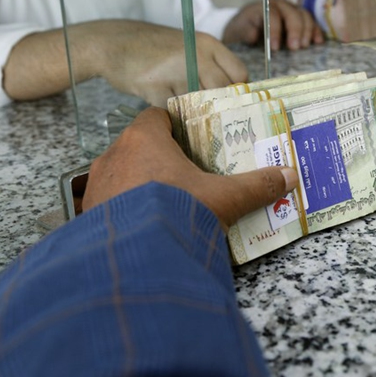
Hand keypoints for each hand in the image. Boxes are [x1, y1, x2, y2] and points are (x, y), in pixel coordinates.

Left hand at [82, 107, 298, 231]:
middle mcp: (113, 156)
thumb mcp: (225, 199)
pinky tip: (143, 228)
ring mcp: (95, 185)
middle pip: (138, 146)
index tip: (190, 139)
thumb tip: (288, 176)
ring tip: (163, 206)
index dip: (174, 125)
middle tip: (184, 176)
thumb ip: (256, 186)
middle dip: (159, 159)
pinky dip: (123, 211)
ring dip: (138, 185)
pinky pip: (106, 204)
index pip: (155, 116)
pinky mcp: (87, 214)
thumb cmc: (177, 212)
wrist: (135, 259)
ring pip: (120, 175)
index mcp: (144, 139)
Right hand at [94, 22, 247, 107]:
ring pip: (198, 103)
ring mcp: (175, 70)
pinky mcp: (154, 86)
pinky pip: (172, 110)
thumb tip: (232, 97)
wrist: (112, 42)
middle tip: (208, 113)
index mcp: (208, 44)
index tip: (229, 101)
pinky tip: (164, 105)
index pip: (239, 74)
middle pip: (222, 91)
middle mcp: (195, 55)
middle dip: (217, 105)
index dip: (237, 91)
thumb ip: (210, 66)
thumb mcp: (188, 47)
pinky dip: (171, 113)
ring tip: (185, 109)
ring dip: (193, 111)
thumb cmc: (154, 49)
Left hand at [222, 0, 324, 50]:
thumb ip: (244, 32)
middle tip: (295, 48)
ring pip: (305, 16)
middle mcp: (280, 6)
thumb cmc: (242, 30)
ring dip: (307, 31)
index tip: (274, 48)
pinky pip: (311, 23)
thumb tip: (254, 34)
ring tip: (305, 46)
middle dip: (295, 30)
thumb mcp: (237, 31)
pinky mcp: (300, 21)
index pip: (273, 14)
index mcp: (264, 7)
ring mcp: (292, 12)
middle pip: (292, 13)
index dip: (275, 30)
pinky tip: (318, 43)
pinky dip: (316, 31)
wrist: (245, 28)